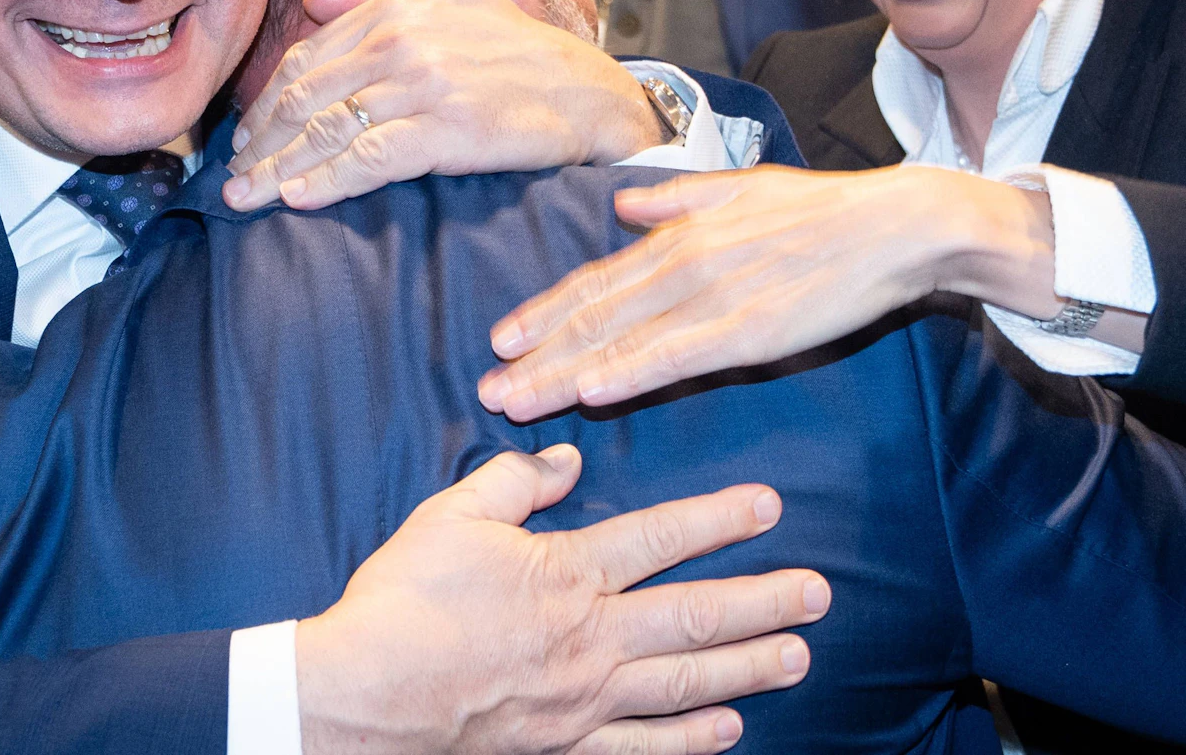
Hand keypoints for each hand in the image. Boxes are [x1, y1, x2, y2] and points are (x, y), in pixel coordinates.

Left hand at [224, 0, 664, 210]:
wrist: (589, 94)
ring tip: (248, 199)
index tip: (244, 139)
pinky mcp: (447, 129)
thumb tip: (315, 0)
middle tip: (231, 180)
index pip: (308, 59)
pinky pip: (368, 158)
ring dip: (279, 169)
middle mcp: (402, 40)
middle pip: (306, 96)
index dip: (267, 104)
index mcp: (397, 7)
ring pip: (328, 129)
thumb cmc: (520, 53)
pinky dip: (326, 181)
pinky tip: (298, 199)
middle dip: (261, 143)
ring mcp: (424, 84)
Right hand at [296, 445, 828, 754]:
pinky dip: (689, 740)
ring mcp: (583, 700)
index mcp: (566, 573)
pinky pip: (642, 748)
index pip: (660, 536)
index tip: (769, 506)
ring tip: (798, 655)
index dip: (719, 518)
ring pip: (684, 682)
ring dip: (748, 667)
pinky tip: (728, 730)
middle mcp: (590, 637)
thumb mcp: (452, 516)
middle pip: (695, 615)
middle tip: (819, 592)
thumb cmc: (404, 600)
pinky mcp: (563, 746)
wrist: (366, 695)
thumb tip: (567, 459)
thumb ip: (516, 482)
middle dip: (763, 601)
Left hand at [477, 166, 1055, 421]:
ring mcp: (711, 298)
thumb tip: (622, 207)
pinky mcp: (747, 330)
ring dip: (560, 374)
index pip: (594, 281)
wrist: (896, 225)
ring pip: (619, 340)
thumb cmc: (823, 209)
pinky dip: (627, 372)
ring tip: (514, 403)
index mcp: (677, 233)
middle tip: (485, 389)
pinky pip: (674, 356)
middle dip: (534, 354)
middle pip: (591, 315)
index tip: (500, 341)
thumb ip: (675, 201)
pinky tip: (590, 391)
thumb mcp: (739, 187)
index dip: (542, 313)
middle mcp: (681, 263)